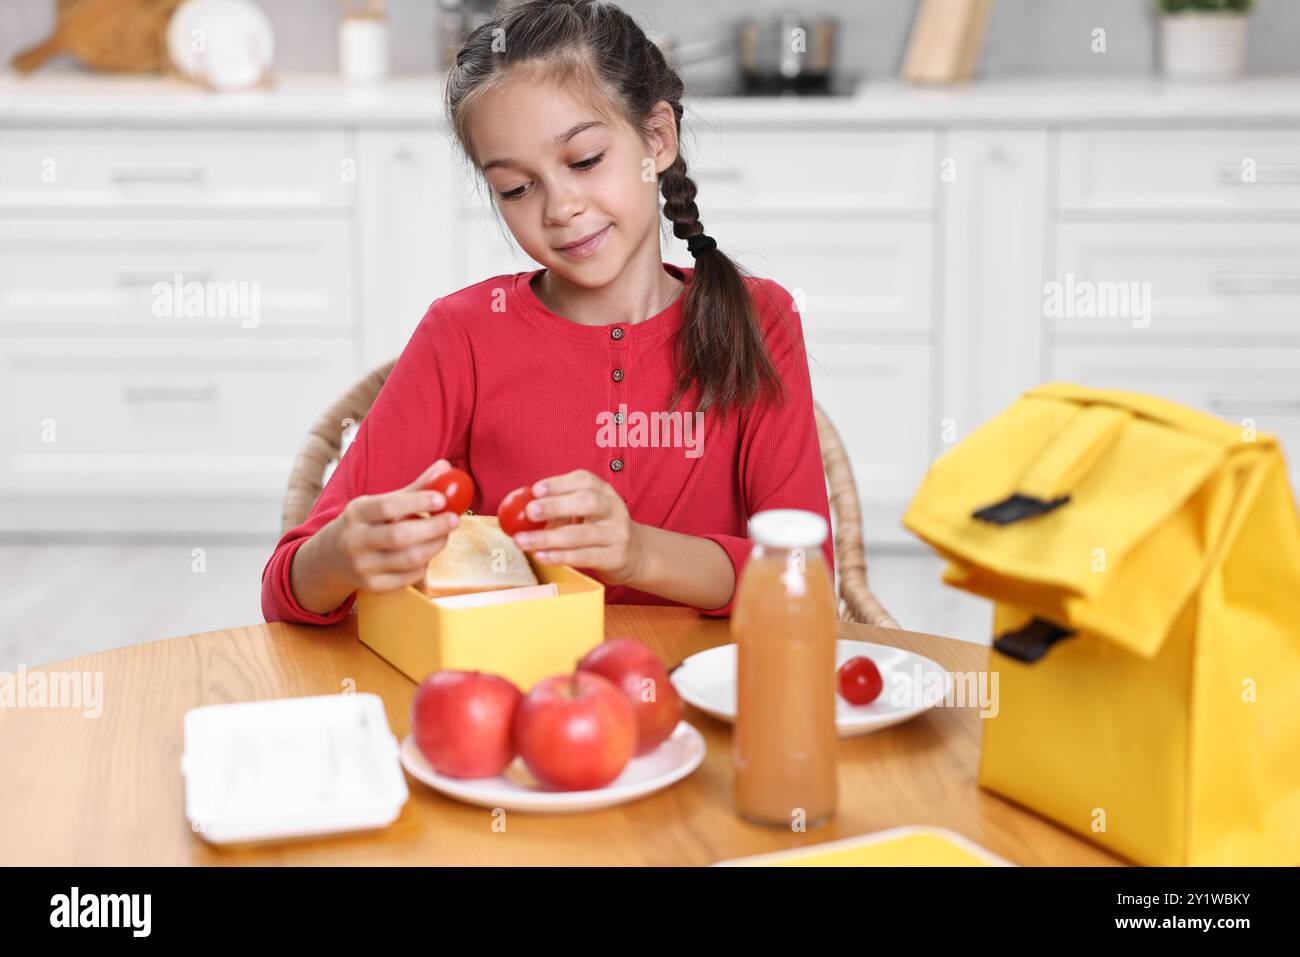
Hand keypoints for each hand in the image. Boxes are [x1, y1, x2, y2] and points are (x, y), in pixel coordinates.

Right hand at [324, 459, 461, 592]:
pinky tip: (426, 553)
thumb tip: (445, 467)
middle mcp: (355, 540)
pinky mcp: (372, 586)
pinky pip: (408, 577)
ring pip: (408, 559)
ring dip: (434, 546)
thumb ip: (414, 488)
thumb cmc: (366, 523)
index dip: (417, 502)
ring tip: (444, 535)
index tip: (442, 499)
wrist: (332, 557)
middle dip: (432, 527)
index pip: (388, 507)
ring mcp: (362, 566)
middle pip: (399, 536)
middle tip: (454, 519)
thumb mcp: (380, 503)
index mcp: (356, 513)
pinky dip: (424, 565)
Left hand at [509, 470, 644, 585]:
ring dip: (548, 538)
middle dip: (556, 506)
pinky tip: (541, 555)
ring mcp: (617, 534)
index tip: (535, 490)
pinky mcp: (615, 558)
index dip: (559, 484)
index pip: (585, 480)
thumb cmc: (599, 529)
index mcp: (605, 492)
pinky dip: (560, 557)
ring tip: (523, 540)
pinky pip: (584, 557)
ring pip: (582, 535)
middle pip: (588, 502)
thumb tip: (519, 509)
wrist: (634, 554)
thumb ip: (559, 507)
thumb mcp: (585, 512)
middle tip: (530, 512)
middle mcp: (614, 510)